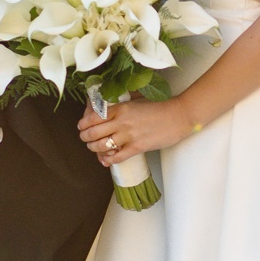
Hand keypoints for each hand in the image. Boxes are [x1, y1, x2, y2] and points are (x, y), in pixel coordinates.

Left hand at [77, 97, 194, 165]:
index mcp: (121, 108)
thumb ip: (121, 104)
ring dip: (94, 148)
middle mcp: (122, 122)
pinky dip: (108, 160)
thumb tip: (107, 107)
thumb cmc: (160, 106)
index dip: (84, 123)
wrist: (178, 116)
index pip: (94, 117)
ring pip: (102, 146)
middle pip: (94, 132)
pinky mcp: (137, 147)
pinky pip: (117, 157)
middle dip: (85, 137)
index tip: (81, 126)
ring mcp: (129, 136)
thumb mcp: (137, 100)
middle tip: (84, 138)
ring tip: (93, 148)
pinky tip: (106, 160)